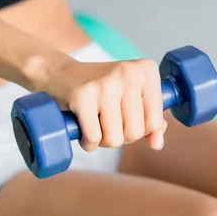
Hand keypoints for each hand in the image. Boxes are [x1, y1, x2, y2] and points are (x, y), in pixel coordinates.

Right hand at [36, 57, 166, 151]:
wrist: (59, 73)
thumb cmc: (100, 88)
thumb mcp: (130, 95)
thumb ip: (150, 118)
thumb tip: (157, 144)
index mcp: (146, 71)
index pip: (155, 122)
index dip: (140, 130)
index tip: (125, 118)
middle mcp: (129, 73)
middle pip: (135, 133)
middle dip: (119, 137)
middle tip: (106, 122)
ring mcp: (106, 84)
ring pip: (115, 139)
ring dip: (102, 141)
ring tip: (94, 124)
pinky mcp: (83, 96)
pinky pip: (94, 138)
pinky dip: (87, 142)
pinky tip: (82, 128)